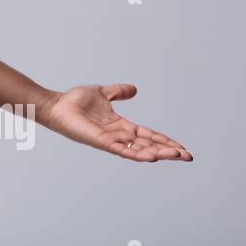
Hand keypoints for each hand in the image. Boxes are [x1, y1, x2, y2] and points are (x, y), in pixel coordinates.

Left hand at [40, 84, 191, 161]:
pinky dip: (137, 153)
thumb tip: (134, 89)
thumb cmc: (74, 101)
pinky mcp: (102, 142)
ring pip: (140, 149)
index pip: (148, 134)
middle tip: (188, 156)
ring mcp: (111, 140)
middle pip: (149, 145)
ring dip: (159, 153)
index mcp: (121, 125)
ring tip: (177, 156)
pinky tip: (152, 156)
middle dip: (169, 151)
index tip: (182, 147)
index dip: (165, 140)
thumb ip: (118, 92)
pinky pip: (123, 150)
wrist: (57, 105)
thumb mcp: (102, 93)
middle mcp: (118, 135)